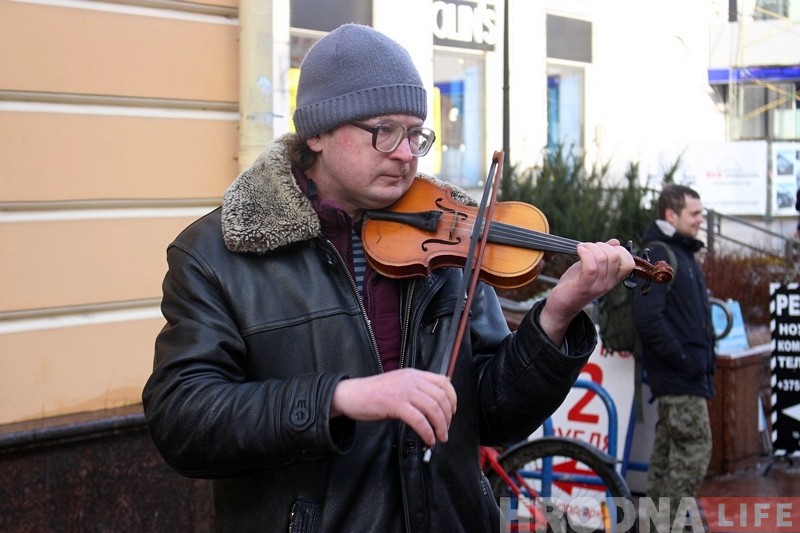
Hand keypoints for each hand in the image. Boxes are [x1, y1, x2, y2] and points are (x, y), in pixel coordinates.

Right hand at [331, 369, 456, 447]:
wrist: (351, 394)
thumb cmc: (374, 393)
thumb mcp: (399, 384)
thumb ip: (415, 389)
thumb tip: (434, 404)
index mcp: (413, 374)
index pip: (443, 381)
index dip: (453, 398)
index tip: (452, 412)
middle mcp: (411, 380)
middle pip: (441, 397)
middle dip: (447, 417)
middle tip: (445, 430)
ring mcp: (404, 391)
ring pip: (433, 409)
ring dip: (440, 427)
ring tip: (440, 438)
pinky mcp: (395, 404)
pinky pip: (419, 420)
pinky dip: (427, 432)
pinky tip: (428, 440)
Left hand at [539, 239, 633, 344]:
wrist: (561, 306)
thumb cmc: (575, 285)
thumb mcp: (593, 269)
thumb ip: (605, 256)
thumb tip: (616, 242)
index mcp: (613, 279)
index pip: (629, 263)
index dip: (619, 250)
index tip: (604, 247)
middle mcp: (608, 283)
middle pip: (615, 256)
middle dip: (601, 245)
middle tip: (588, 247)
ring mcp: (596, 286)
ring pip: (602, 258)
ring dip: (590, 247)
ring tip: (581, 248)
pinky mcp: (584, 286)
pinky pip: (590, 266)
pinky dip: (584, 253)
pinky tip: (578, 250)